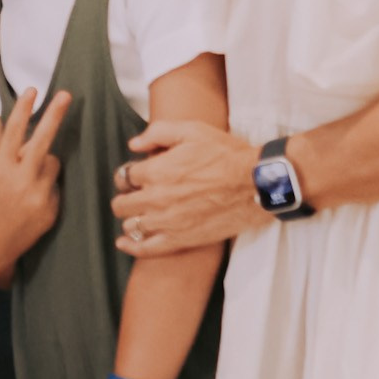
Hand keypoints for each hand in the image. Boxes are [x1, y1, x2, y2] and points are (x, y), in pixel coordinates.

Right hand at [0, 89, 71, 284]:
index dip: (23, 109)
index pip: (14, 132)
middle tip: (66, 95)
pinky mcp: (51, 210)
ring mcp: (39, 196)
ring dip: (46, 163)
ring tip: (29, 179)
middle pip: (43, 140)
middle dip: (55, 115)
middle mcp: (21, 180)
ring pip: (54, 163)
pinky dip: (48, 188)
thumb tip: (27, 145)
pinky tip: (33, 204)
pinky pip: (56, 187)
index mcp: (0, 170)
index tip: (31, 90)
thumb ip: (9, 163)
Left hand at [111, 119, 261, 256]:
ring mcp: (167, 221)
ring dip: (132, 219)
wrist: (257, 184)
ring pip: (131, 225)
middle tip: (136, 196)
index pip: (124, 176)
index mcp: (155, 171)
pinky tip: (125, 243)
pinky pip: (146, 248)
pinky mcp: (181, 239)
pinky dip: (132, 246)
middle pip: (122, 203)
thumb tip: (134, 144)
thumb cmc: (227, 155)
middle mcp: (155, 198)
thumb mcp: (191, 130)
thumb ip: (157, 133)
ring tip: (139, 215)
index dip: (129, 175)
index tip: (136, 176)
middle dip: (126, 198)